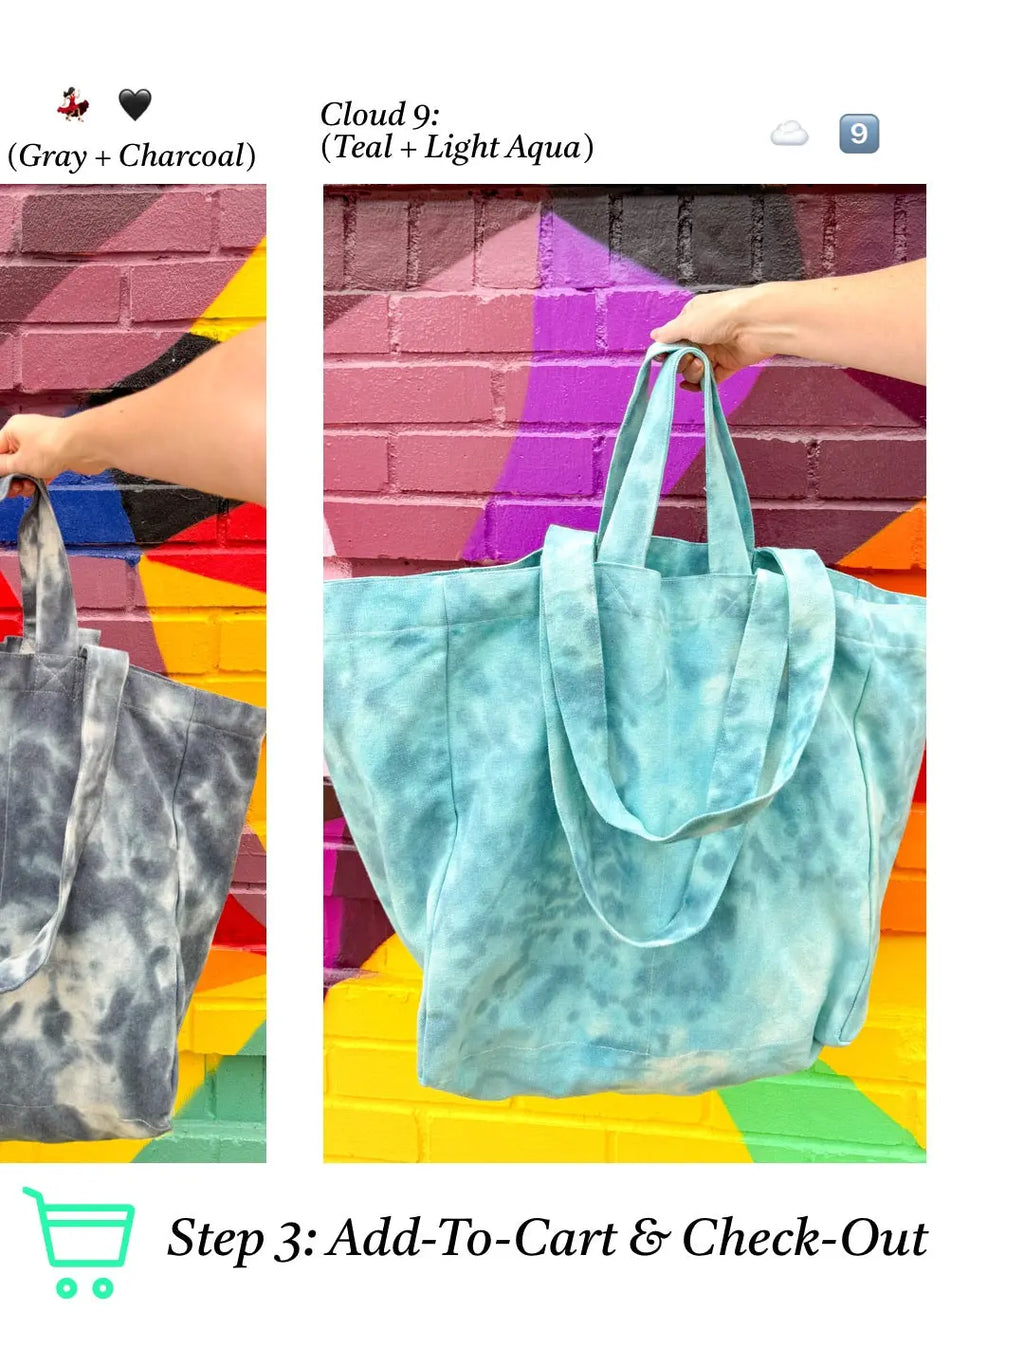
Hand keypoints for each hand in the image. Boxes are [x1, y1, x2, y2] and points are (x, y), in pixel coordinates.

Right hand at [0, 414, 84, 497]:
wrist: (84, 447)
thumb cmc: (50, 448)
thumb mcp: (19, 462)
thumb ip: (3, 467)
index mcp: (13, 430)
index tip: (3, 485)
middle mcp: (27, 433)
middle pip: (12, 459)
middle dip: (12, 477)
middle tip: (17, 490)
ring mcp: (44, 444)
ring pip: (28, 466)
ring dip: (26, 480)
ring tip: (29, 489)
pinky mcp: (58, 454)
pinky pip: (43, 468)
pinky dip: (40, 478)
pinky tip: (39, 488)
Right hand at [650, 287, 771, 388]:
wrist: (756, 323)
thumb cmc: (721, 315)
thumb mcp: (688, 321)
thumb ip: (669, 333)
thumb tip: (654, 336)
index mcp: (693, 318)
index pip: (673, 337)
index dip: (668, 349)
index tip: (664, 358)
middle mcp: (703, 333)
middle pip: (683, 355)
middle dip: (681, 361)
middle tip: (687, 358)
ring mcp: (716, 349)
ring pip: (695, 368)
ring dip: (693, 371)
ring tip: (700, 365)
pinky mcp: (729, 364)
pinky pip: (711, 378)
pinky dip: (702, 384)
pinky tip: (693, 386)